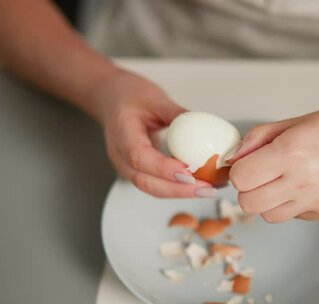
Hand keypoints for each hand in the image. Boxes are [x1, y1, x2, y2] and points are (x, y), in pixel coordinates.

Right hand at [98, 71, 215, 197]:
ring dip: (179, 193)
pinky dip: (176, 188)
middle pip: (145, 181)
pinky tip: (197, 185)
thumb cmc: (129, 95)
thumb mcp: (156, 98)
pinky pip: (155, 184)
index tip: (189, 173)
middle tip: (207, 189)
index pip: (139, 157)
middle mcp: (120, 155)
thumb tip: (205, 128)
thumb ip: (178, 114)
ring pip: (150, 187)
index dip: (163, 168)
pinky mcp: (136, 170)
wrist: (111, 99)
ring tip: (207, 190)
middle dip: (177, 190)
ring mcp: (125, 165)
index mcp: (121, 132)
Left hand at [227, 100, 318, 221]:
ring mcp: (317, 200)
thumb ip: (258, 140)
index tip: (248, 164)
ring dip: (268, 201)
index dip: (239, 171)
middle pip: (249, 204)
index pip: (241, 178)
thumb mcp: (295, 122)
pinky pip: (293, 216)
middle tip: (261, 175)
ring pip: (268, 216)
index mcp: (292, 151)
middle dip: (248, 190)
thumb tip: (233, 159)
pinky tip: (307, 184)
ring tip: (284, 180)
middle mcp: (304, 180)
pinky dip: (291, 204)